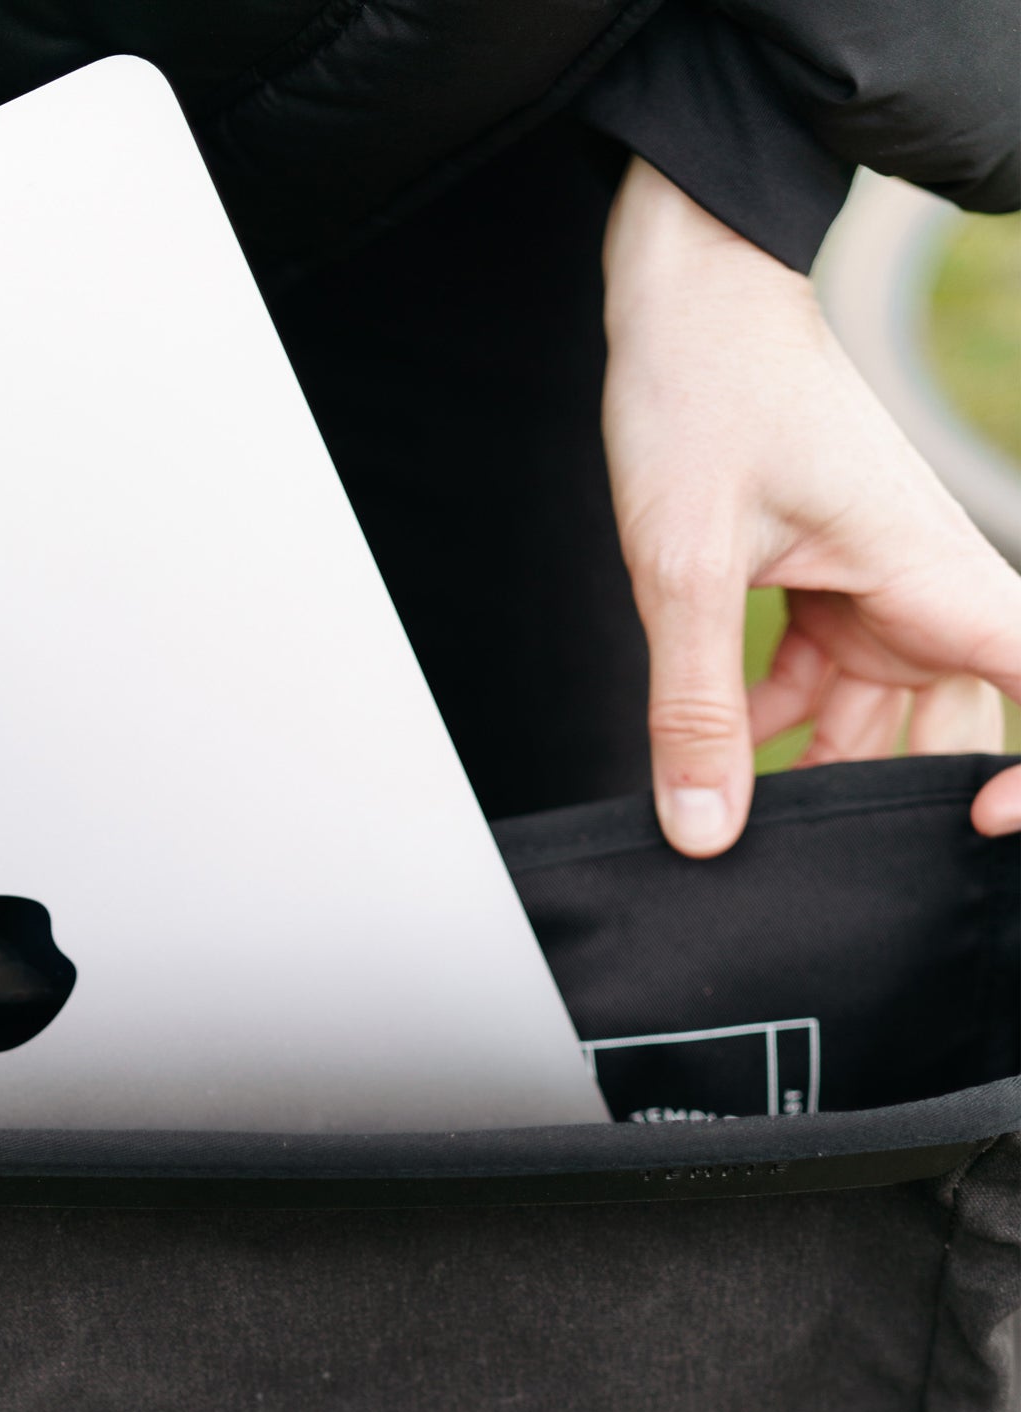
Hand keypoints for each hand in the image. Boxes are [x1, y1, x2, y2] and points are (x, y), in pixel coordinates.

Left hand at [601, 156, 1020, 856]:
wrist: (686, 293)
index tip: (986, 823)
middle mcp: (923, 587)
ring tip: (754, 825)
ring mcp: (877, 588)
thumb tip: (703, 830)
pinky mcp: (827, 585)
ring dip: (826, 766)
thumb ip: (696, 704)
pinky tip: (713, 757)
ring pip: (883, 713)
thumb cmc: (706, 394)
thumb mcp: (684, 566)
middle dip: (906, 793)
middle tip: (831, 860)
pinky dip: (778, 725)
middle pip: (957, 722)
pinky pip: (825, 681)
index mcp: (932, 573)